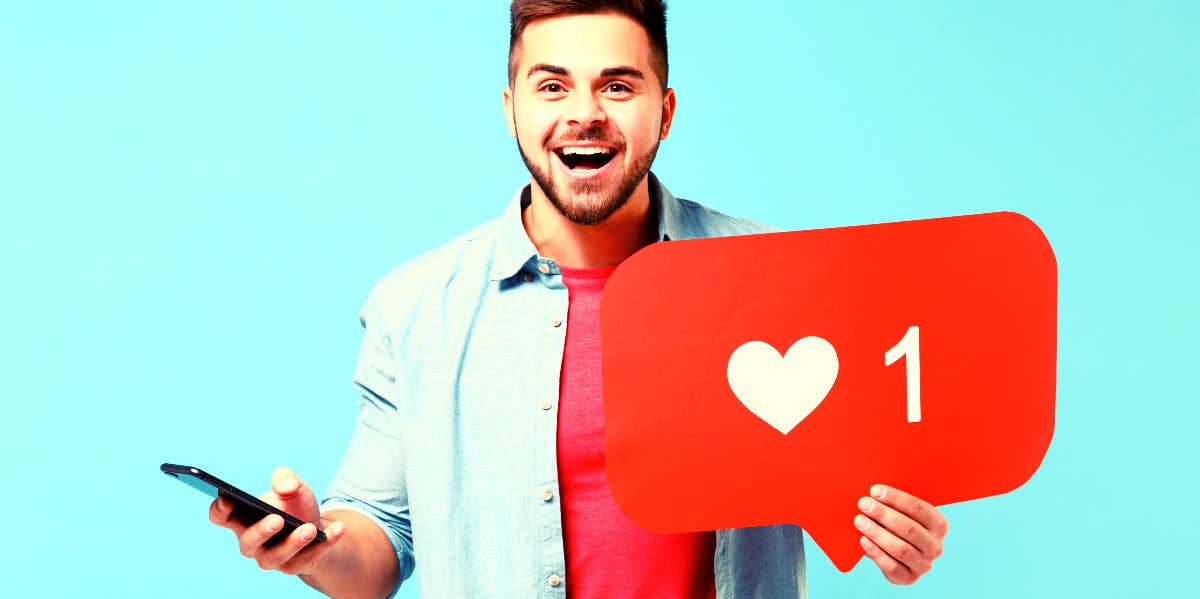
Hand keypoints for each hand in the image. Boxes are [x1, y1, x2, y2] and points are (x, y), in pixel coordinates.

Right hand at [208, 466, 348, 575]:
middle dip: (262, 531)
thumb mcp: (292, 486)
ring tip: (309, 528)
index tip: (226, 500)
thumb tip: (286, 486)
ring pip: (277, 556)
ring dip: (294, 542)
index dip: (219, 511)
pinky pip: (309, 558)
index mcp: (243, 520)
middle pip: (248, 542)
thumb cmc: (294, 505)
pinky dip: (325, 543)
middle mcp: (252, 543)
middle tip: (277, 519)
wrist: (317, 526)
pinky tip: (338, 530)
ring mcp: (272, 558)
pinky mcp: (296, 566)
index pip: (221, 518)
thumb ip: (285, 478)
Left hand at [854, 484, 947, 584]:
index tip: (875, 491)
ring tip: (860, 521)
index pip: (919, 508)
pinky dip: (876, 553)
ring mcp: (924, 564)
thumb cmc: (899, 527)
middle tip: (864, 504)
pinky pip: (892, 566)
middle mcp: (935, 546)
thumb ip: (893, 506)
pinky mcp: (909, 578)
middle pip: (909, 529)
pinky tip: (863, 541)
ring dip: (877, 533)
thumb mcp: (902, 514)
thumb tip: (873, 494)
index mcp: (939, 524)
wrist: (899, 556)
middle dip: (883, 514)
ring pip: (901, 548)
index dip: (895, 499)